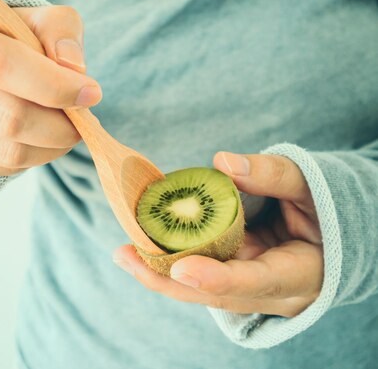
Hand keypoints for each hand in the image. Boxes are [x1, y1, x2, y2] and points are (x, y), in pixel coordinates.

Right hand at [0, 5, 100, 175]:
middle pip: (8, 117)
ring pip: (7, 151)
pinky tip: (39, 140)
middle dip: (59, 126)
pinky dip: (31, 158)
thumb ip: (59, 31)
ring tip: (66, 132)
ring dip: (50, 148)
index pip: (2, 64)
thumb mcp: (34, 20)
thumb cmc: (6, 40)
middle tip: (82, 122)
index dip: (53, 85)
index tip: (91, 94)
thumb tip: (74, 67)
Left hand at [113, 152, 323, 317]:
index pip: (255, 282)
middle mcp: (271, 293)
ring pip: (201, 289)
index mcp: (299, 274)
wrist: (335, 230)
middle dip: (167, 278)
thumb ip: (273, 175)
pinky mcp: (236, 278)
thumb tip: (222, 163)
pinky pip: (201, 273)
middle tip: (125, 256)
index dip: (217, 278)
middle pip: (215, 293)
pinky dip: (172, 261)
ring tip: (122, 253)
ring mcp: (251, 289)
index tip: (181, 268)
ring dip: (160, 272)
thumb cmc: (326, 205)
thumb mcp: (310, 185)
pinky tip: (141, 247)